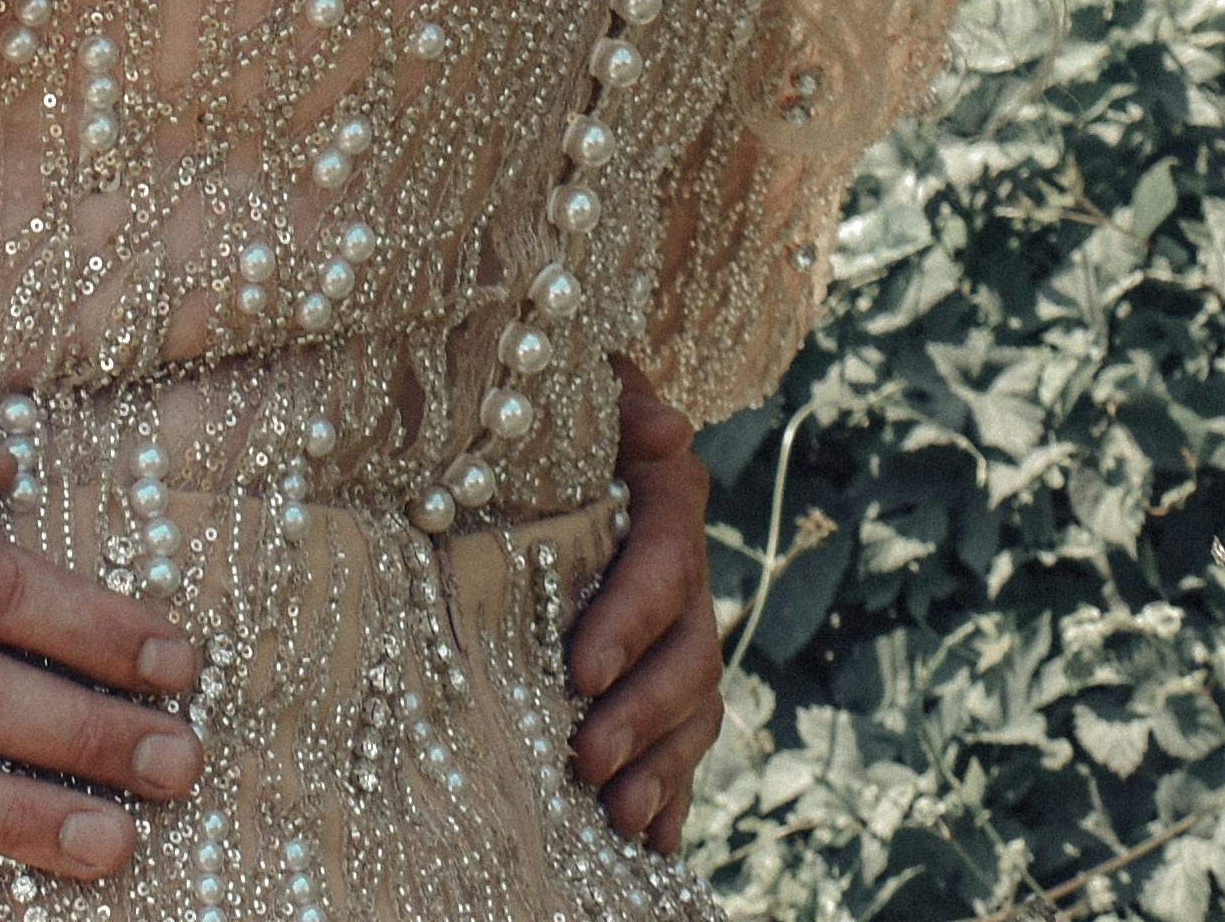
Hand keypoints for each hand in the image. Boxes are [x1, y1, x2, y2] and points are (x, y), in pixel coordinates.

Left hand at [566, 363, 722, 850]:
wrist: (530, 410)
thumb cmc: (542, 391)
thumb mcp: (573, 380)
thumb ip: (616, 395)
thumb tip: (667, 427)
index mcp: (664, 496)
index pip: (665, 561)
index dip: (631, 620)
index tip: (580, 671)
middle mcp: (680, 565)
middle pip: (689, 650)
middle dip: (643, 716)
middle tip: (587, 764)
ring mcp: (675, 624)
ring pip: (694, 705)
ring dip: (663, 768)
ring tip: (621, 821)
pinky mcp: (654, 669)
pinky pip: (682, 737)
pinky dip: (672, 791)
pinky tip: (654, 844)